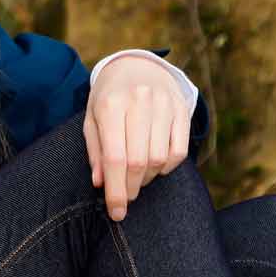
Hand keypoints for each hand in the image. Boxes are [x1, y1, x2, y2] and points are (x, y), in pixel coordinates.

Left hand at [83, 55, 190, 221]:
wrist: (136, 65)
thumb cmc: (109, 98)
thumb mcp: (93, 119)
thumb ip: (96, 151)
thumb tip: (102, 183)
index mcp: (111, 104)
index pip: (115, 157)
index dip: (116, 190)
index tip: (116, 211)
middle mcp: (139, 102)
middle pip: (138, 161)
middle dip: (130, 188)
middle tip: (125, 199)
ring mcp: (164, 104)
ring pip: (159, 159)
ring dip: (147, 179)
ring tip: (136, 178)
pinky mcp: (182, 109)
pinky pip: (179, 151)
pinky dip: (167, 167)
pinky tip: (155, 166)